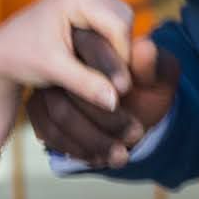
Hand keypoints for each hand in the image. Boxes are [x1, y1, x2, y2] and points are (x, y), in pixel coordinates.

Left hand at [0, 0, 138, 114]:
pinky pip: (111, 22)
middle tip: (109, 79)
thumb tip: (114, 101)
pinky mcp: (84, 4)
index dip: (122, 57)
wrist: (0, 55)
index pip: (118, 25)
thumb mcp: (54, 71)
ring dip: (117, 47)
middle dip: (121, 50)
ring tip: (102, 72)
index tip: (115, 85)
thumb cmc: (20, 58)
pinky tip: (97, 62)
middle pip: (124, 18)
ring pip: (120, 20)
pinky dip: (109, 42)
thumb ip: (86, 84)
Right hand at [29, 30, 180, 166]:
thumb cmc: (149, 90)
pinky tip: (99, 159)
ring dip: (92, 140)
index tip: (126, 90)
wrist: (135, 114)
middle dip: (105, 116)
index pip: (91, 47)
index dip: (107, 67)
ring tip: (121, 156)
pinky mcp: (38, 107)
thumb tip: (145, 46)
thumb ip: (152, 65)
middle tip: (135, 135)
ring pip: (59, 113)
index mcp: (94, 39)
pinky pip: (48, 130)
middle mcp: (63, 58)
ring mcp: (47, 84)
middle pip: (71, 87)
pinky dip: (76, 149)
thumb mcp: (160, 78)